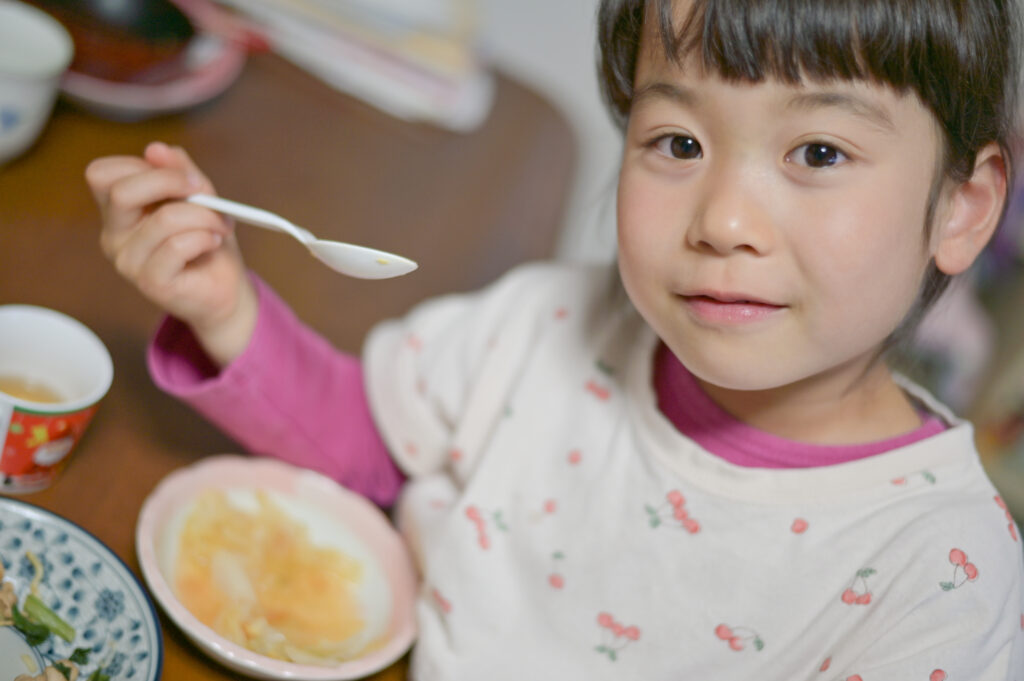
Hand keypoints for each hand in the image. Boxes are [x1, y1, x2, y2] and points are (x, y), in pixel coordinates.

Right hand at [86, 141, 256, 365]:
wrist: (225, 289)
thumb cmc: (208, 242)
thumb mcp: (198, 198)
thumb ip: (180, 172)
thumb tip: (156, 149)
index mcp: (118, 212)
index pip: (101, 174)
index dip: (142, 166)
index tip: (181, 176)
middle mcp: (114, 236)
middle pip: (121, 191)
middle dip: (170, 182)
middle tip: (202, 191)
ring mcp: (128, 262)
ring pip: (164, 219)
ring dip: (203, 216)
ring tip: (219, 226)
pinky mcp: (150, 282)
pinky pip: (178, 246)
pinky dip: (204, 238)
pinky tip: (213, 243)